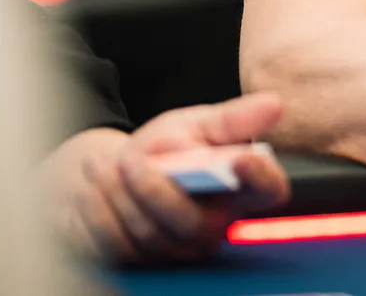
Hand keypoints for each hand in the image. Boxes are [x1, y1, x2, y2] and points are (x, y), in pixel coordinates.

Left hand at [42, 92, 289, 263]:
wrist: (120, 168)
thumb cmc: (168, 148)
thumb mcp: (199, 124)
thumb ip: (232, 119)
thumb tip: (273, 105)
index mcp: (241, 189)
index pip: (268, 191)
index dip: (261, 179)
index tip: (243, 160)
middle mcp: (216, 226)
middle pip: (195, 225)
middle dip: (157, 191)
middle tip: (131, 159)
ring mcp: (178, 249)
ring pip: (150, 234)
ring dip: (120, 195)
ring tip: (101, 164)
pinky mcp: (141, 260)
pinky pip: (117, 243)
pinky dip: (99, 212)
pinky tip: (92, 186)